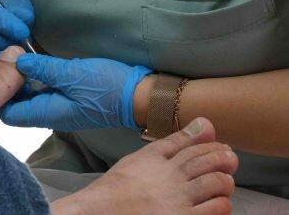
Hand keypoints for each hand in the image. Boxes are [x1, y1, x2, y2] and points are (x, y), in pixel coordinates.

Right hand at [0, 0, 34, 62]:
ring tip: (15, 51)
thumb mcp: (19, 3)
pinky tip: (7, 60)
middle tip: (21, 44)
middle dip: (2, 41)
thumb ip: (20, 12)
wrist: (4, 20)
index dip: (2, 21)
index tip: (22, 31)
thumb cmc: (10, 9)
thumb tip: (22, 29)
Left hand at [0, 54, 152, 130]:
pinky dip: (36, 78)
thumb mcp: (72, 73)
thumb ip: (43, 68)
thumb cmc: (105, 87)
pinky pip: (44, 90)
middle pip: (18, 104)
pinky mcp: (69, 97)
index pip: (10, 113)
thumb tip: (17, 61)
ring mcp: (60, 106)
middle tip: (2, 57)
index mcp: (47, 113)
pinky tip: (35, 61)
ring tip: (15, 55)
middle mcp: (50, 113)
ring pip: (31, 96)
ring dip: (22, 79)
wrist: (136, 95)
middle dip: (8, 84)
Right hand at [51, 118, 237, 214]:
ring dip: (224, 180)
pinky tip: (221, 203)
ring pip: (215, 183)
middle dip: (221, 156)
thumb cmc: (115, 190)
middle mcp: (170, 175)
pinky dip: (222, 204)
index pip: (187, 144)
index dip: (206, 141)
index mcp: (156, 158)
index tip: (218, 140)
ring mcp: (178, 199)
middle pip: (205, 160)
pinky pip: (213, 210)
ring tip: (226, 181)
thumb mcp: (137, 159)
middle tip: (230, 158)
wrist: (102, 213)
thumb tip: (190, 127)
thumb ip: (165, 144)